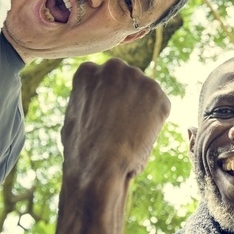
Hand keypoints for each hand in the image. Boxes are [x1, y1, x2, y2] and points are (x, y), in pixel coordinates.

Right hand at [61, 59, 170, 183]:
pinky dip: (156, 122)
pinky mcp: (157, 93)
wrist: (99, 166)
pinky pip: (160, 107)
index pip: (103, 78)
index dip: (106, 100)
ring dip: (142, 110)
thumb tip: (97, 102)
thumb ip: (87, 101)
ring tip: (129, 135)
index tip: (104, 117)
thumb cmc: (82, 150)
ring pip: (144, 93)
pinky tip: (142, 137)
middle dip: (127, 98)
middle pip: (126, 80)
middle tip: (121, 126)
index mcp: (88, 71)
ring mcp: (137, 78)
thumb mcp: (73, 118)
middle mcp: (113, 67)